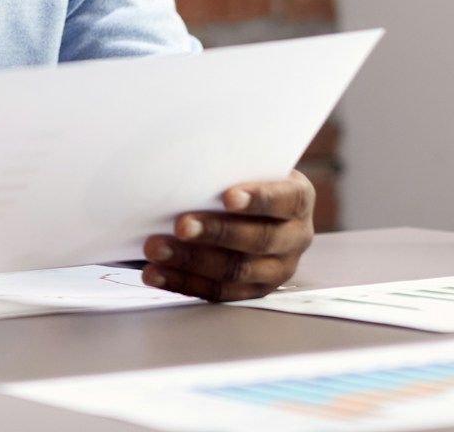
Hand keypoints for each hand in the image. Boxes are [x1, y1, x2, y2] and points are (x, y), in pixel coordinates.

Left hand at [142, 169, 315, 301]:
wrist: (256, 206)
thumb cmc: (244, 178)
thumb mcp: (248, 166)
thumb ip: (229, 167)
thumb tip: (188, 162)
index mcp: (298, 200)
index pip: (285, 200)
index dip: (259, 199)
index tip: (228, 197)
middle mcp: (295, 237)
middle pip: (258, 240)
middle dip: (216, 233)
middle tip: (181, 225)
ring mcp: (276, 269)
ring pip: (236, 271)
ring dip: (191, 261)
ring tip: (156, 250)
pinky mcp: (252, 290)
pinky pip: (217, 292)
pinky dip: (183, 282)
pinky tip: (155, 274)